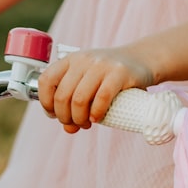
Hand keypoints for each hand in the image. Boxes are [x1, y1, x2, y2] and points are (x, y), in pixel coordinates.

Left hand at [38, 47, 153, 132]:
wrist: (142, 59)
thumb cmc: (111, 76)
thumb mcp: (89, 83)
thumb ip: (74, 104)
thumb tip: (68, 128)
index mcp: (71, 60)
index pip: (46, 81)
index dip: (46, 103)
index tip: (55, 115)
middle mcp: (83, 60)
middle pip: (62, 96)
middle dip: (65, 117)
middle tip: (75, 124)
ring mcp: (101, 65)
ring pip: (79, 99)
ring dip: (79, 118)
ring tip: (86, 123)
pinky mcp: (119, 73)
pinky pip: (101, 98)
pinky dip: (96, 113)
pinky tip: (96, 118)